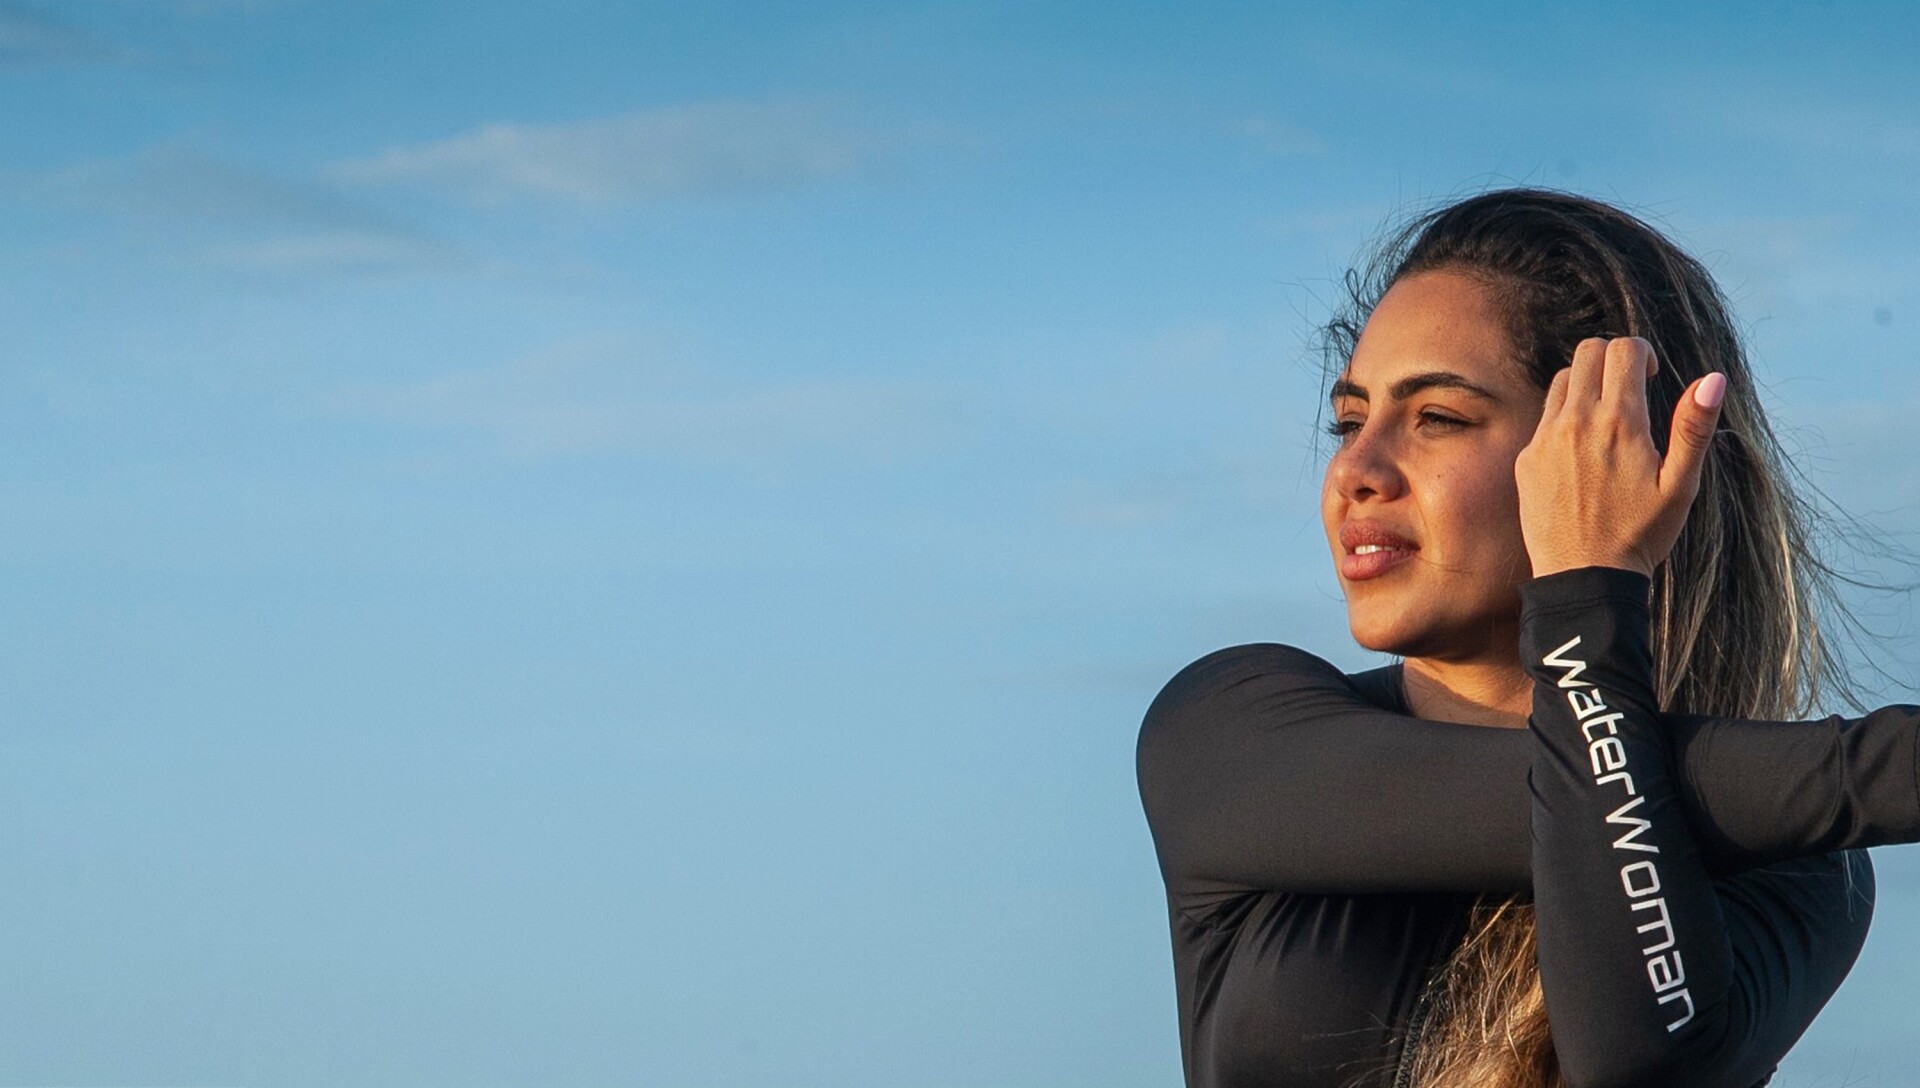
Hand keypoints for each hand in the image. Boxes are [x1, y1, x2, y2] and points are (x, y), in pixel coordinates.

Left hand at [1514, 336, 1726, 578]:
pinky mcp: (1526, 459)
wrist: (1584, 577)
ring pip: (1562, 381)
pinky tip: (1583, 454)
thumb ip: (1694, 427)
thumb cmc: (1640, 534)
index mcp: (1619, 422)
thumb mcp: (1680, 485)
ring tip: (1607, 421)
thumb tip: (1713, 379)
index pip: (1623, 350)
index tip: (1650, 378)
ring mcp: (1545, 439)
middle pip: (1588, 352)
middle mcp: (1576, 422)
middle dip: (1612, 359)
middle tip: (1629, 390)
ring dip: (1585, 385)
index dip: (1642, 354)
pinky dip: (1564, 419)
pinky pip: (1544, 419)